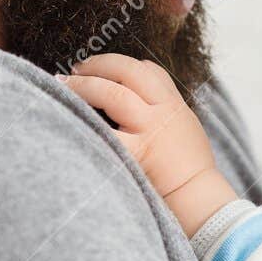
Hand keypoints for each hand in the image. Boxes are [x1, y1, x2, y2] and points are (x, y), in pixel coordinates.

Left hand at [61, 54, 236, 233]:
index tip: (101, 66)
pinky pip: (104, 131)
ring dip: (83, 85)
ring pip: (112, 93)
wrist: (198, 197)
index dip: (120, 63)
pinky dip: (84, 120)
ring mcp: (149, 130)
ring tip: (63, 83)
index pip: (148, 70)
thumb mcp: (185, 127)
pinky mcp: (136, 153)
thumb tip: (137, 96)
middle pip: (127, 72)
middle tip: (76, 68)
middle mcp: (162, 112)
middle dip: (97, 65)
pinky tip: (66, 116)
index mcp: (174, 104)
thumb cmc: (190, 168)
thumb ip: (165, 109)